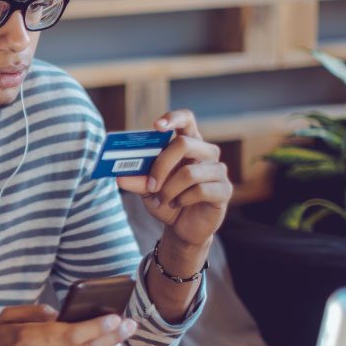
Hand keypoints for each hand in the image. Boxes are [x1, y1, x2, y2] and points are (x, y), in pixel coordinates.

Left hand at [116, 109, 232, 248]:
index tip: (156, 125)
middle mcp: (206, 153)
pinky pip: (201, 190)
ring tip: (162, 200)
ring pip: (189, 172)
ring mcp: (218, 171)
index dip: (174, 118)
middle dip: (161, 166)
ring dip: (169, 190)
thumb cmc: (166, 200)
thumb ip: (137, 179)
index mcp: (188, 144)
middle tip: (150, 185)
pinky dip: (182, 200)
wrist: (182, 228)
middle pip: (184, 144)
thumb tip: (120, 177)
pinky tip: (177, 205)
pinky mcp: (225, 190)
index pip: (187, 120)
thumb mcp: (147, 189)